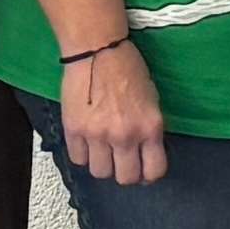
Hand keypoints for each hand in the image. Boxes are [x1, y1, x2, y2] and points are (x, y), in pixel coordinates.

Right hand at [61, 38, 168, 185]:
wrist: (97, 50)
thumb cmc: (128, 69)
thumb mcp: (152, 100)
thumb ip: (149, 129)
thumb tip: (145, 153)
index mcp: (150, 127)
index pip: (154, 171)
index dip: (148, 175)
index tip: (143, 170)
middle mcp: (125, 135)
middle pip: (126, 178)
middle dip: (124, 172)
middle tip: (121, 161)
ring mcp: (98, 134)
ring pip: (100, 172)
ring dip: (102, 164)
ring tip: (102, 149)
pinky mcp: (74, 130)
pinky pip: (78, 159)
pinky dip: (83, 154)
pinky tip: (86, 142)